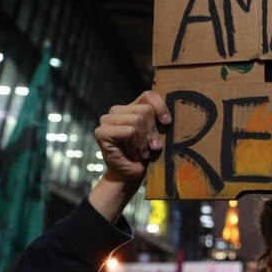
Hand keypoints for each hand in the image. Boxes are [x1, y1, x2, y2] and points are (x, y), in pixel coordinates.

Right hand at [89, 91, 169, 222]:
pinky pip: (128, 132)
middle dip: (152, 132)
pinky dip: (135, 146)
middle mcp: (118, 111)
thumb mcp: (157, 135)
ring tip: (142, 152)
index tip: (167, 123)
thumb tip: (169, 116)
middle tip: (152, 147)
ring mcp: (107, 120)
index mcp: (132, 108)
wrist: (131, 176)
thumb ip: (159, 121)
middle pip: (145, 110)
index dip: (160, 107)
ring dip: (144, 142)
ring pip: (137, 120)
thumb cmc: (146, 155)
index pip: (148, 96)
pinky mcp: (101, 132)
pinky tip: (132, 154)